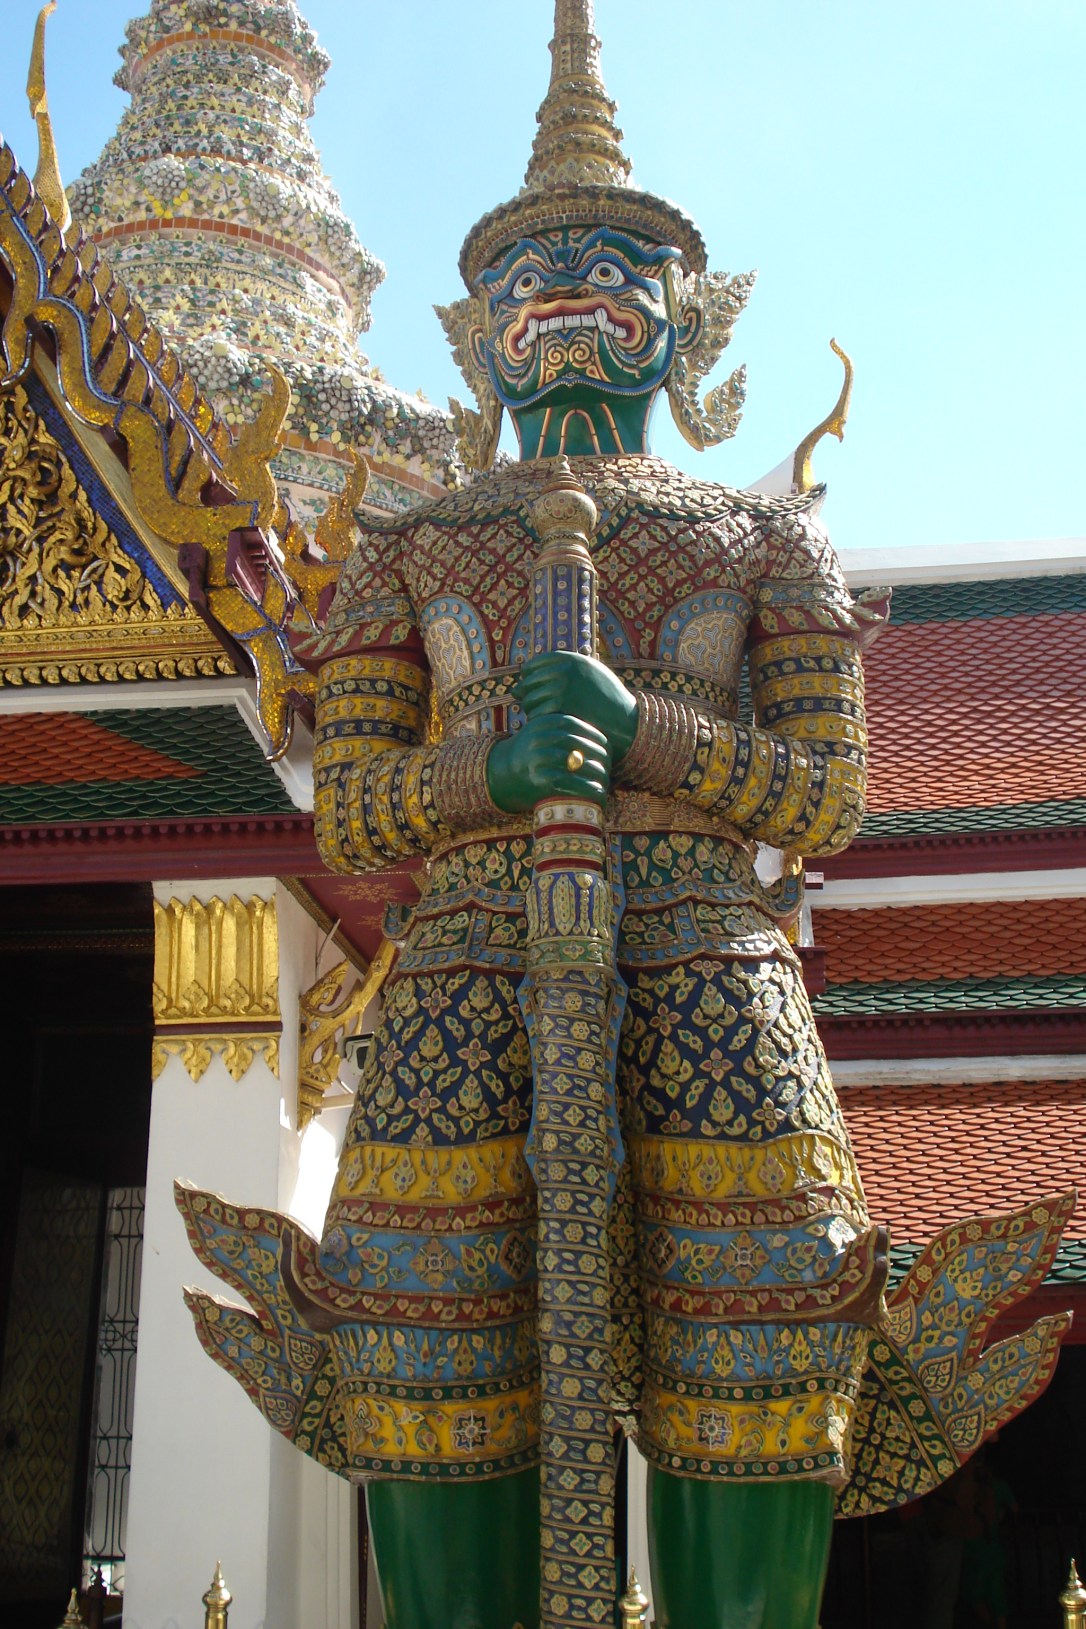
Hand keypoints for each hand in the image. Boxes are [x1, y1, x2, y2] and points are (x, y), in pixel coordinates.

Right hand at [487, 715, 611, 811]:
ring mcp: (539, 759)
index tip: (607, 747)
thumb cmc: (529, 754)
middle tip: (610, 766)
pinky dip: (588, 789)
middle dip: (599, 757)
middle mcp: (540, 738)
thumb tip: (602, 740)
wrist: (499, 774)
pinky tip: (598, 794)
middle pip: (579, 745)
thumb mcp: (541, 733)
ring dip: (597, 775)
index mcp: (543, 722)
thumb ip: (564, 730)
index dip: (595, 737)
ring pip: (578, 764)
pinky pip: (571, 783)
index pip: (577, 726)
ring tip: (606, 781)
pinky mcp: (540, 780)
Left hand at [514, 651, 638, 759]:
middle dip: (531, 698)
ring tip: (551, 718)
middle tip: (543, 711)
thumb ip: (557, 674)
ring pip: (529, 701)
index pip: (531, 667)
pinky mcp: (560, 706)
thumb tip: (516, 686)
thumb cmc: (605, 699)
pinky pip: (536, 715)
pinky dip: (540, 723)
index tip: (539, 695)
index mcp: (568, 658)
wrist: (625, 720)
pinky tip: (553, 727)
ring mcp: (561, 687)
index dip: (531, 683)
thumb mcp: (587, 675)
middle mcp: (563, 669)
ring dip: (534, 712)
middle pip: (527, 684)